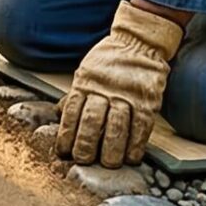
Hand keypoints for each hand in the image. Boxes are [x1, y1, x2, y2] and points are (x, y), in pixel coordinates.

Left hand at [55, 0, 184, 167]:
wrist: (138, 42)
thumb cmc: (108, 61)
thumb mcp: (85, 72)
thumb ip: (76, 94)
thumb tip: (58, 114)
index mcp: (85, 83)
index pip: (72, 112)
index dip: (66, 134)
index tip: (63, 152)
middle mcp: (103, 89)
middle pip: (91, 121)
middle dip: (85, 144)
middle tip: (83, 161)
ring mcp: (126, 94)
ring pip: (116, 125)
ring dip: (111, 148)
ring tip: (108, 164)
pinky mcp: (147, 99)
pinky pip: (141, 125)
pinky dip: (136, 143)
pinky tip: (132, 157)